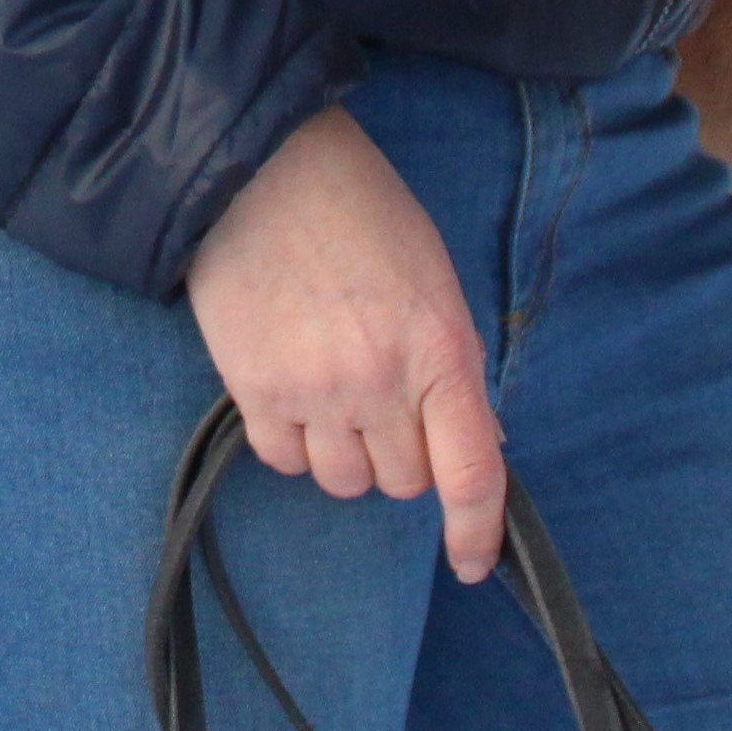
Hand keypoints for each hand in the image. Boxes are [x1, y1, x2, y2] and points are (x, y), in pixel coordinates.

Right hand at [185, 106, 506, 582]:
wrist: (261, 167)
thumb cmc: (359, 210)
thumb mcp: (433, 278)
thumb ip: (450, 362)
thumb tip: (467, 436)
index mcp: (442, 351)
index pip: (472, 474)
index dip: (476, 532)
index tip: (470, 562)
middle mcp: (382, 383)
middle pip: (404, 482)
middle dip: (402, 454)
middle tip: (384, 399)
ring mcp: (316, 391)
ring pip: (344, 480)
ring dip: (346, 451)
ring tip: (332, 388)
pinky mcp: (255, 390)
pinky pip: (285, 461)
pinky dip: (295, 442)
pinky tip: (291, 391)